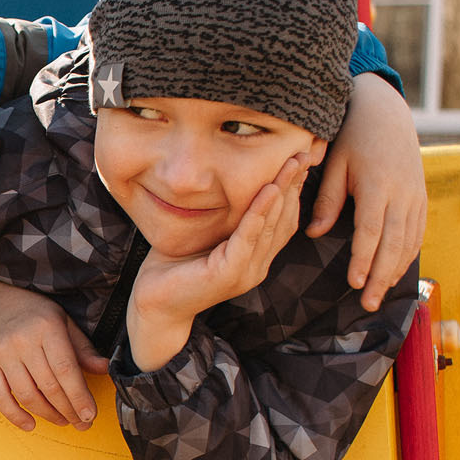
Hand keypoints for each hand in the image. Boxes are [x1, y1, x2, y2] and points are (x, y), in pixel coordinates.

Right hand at [0, 282, 110, 430]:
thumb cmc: (36, 313)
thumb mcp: (65, 323)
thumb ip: (83, 348)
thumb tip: (104, 369)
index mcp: (47, 328)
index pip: (65, 370)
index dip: (79, 396)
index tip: (89, 414)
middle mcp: (22, 340)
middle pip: (48, 386)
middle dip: (68, 410)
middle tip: (81, 423)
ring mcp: (2, 353)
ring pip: (27, 394)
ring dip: (47, 415)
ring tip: (62, 420)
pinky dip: (15, 415)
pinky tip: (30, 424)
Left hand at [127, 155, 309, 371]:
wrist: (154, 306)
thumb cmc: (173, 268)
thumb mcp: (204, 234)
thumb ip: (222, 214)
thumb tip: (225, 177)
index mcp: (255, 258)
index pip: (283, 219)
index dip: (294, 189)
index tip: (300, 159)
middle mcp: (257, 265)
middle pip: (285, 219)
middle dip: (295, 184)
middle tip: (306, 153)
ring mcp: (246, 272)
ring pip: (272, 225)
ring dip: (283, 191)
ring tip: (293, 163)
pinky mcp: (229, 274)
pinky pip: (249, 237)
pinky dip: (260, 212)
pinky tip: (269, 189)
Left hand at [307, 72, 426, 310]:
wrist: (386, 112)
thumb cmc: (353, 137)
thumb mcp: (334, 164)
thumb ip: (326, 200)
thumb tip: (315, 234)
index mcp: (377, 185)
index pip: (371, 231)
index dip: (363, 259)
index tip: (354, 283)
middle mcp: (402, 194)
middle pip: (393, 244)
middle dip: (380, 276)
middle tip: (367, 304)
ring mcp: (416, 196)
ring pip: (409, 242)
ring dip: (395, 271)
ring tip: (379, 295)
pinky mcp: (421, 197)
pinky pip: (417, 233)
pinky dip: (407, 256)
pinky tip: (394, 273)